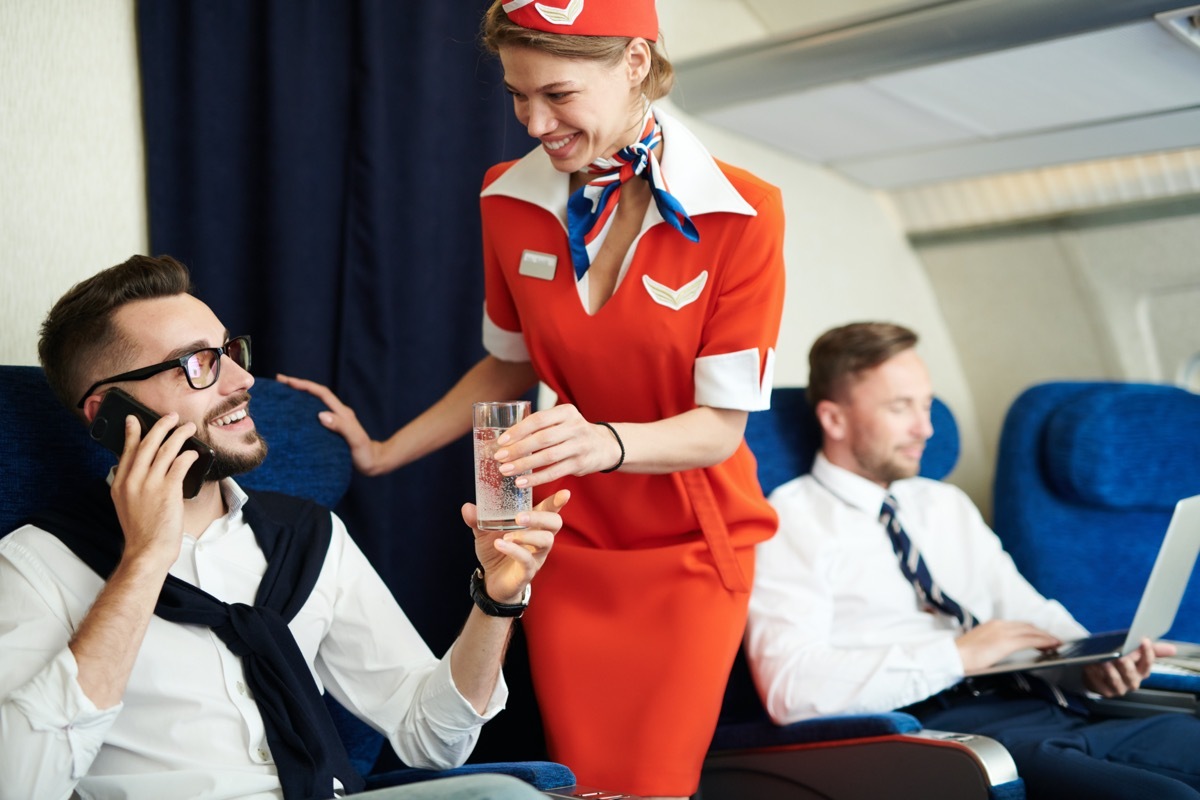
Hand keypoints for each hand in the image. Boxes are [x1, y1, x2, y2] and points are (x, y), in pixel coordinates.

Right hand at [110, 412, 199, 570]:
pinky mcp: (168, 490)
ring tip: (188, 428)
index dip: (132, 432)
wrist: (148, 550)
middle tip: (171, 417)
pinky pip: (180, 464)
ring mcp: (150, 484)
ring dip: (179, 435)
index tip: (134, 419)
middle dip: (161, 426)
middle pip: (147, 444)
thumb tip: (137, 468)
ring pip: (166, 449)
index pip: (127, 450)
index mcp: (121, 483)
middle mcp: (133, 480)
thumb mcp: (126, 505)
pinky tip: (194, 452)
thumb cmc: (142, 531)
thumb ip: (130, 485)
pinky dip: (188, 455)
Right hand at [275, 374, 385, 474]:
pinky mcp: (334, 429)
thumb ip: (341, 427)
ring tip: (282, 392)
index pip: (322, 393)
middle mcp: (339, 413)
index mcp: (342, 413)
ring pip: (316, 403)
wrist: (375, 462)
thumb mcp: (355, 440)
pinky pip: (317, 414)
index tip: (287, 381)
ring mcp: (337, 420)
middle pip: (317, 394)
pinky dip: (304, 409)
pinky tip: (294, 414)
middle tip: (279, 381)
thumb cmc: (365, 453)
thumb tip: (321, 415)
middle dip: (299, 385)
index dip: (305, 385)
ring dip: (301, 396)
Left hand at [463, 490, 568, 604]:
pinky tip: (500, 544)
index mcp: (533, 525)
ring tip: (508, 535)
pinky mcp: (528, 570)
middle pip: (555, 523)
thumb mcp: (484, 533)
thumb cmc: (495, 552)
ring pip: (546, 541)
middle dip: (541, 516)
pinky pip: (527, 559)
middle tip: (521, 516)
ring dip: (528, 535)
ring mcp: (536, 555)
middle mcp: (540, 538)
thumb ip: (477, 520)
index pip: (550, 510)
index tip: (565, 492)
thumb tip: (467, 507)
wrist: (491, 581)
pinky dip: (514, 550)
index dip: (557, 501)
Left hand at [493, 405, 620, 488]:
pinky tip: (521, 483)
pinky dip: (536, 479)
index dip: (518, 430)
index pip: (538, 419)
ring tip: (505, 470)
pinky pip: (555, 473)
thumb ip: (540, 426)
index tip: (501, 441)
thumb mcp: (562, 421)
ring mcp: (579, 446)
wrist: (604, 445)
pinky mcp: (580, 464)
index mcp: (566, 412)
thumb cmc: (572, 432)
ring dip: (524, 465)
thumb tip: (503, 439)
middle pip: (542, 439)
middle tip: (499, 457)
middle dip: (518, 449)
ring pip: (547, 457)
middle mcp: (575, 427)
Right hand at [957, 620, 1062, 674]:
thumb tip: (998, 649)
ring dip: (1046, 637)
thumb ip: (991, 643)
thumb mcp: (979, 644)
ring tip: (1056, 643)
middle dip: (1042, 633)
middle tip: (1054, 640)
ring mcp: (1003, 632)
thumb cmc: (962, 655)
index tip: (1041, 636)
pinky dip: (1043, 642)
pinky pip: (1030, 640)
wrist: (953, 655)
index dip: (1032, 630)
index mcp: (992, 625)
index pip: (1018, 625)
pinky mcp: (1006, 642)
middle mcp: (1000, 625)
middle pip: (1028, 626)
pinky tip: (1051, 646)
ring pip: (1032, 632)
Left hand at [1083, 638, 1175, 696]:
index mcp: (1142, 672)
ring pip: (1115, 680)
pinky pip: (1100, 684)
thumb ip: (1151, 650)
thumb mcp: (1134, 653)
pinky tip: (1090, 666)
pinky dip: (1094, 674)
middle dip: (1125, 664)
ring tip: (1102, 660)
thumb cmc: (1120, 659)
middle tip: (1119, 655)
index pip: (1148, 663)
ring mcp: (1119, 688)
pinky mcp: (1105, 692)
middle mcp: (1133, 682)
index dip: (1147, 652)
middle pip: (1131, 674)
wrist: (1100, 672)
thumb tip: (1173, 649)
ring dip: (1108, 670)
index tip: (1144, 640)